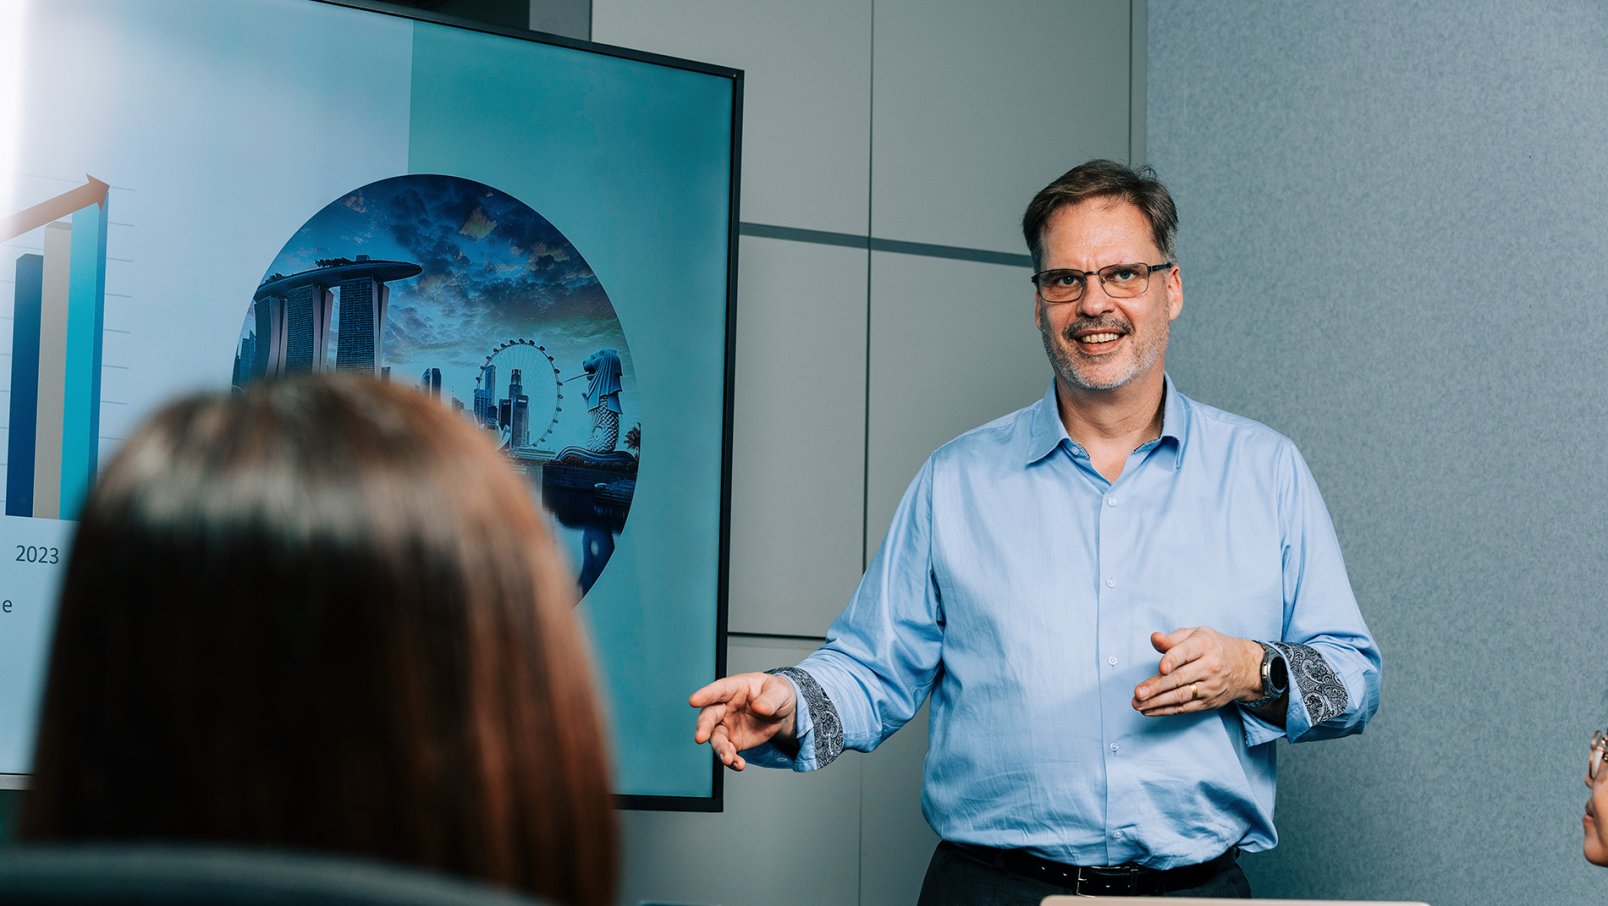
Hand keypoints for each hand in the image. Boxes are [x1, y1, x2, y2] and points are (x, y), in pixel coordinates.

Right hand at [690, 672, 798, 770]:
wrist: (782, 712)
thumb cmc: (776, 694)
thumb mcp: (780, 692)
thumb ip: (770, 700)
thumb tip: (760, 708)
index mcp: (734, 688)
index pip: (718, 690)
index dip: (705, 695)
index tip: (693, 701)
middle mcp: (725, 707)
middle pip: (709, 716)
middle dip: (704, 727)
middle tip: (700, 737)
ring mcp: (727, 726)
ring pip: (716, 738)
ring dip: (720, 749)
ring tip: (728, 759)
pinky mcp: (734, 741)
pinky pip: (728, 752)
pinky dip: (732, 760)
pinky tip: (738, 765)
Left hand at [1131, 627, 1262, 715]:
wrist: (1244, 667)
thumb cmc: (1212, 647)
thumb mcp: (1196, 634)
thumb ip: (1172, 638)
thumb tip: (1154, 638)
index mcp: (1204, 645)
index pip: (1186, 653)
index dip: (1172, 659)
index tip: (1161, 668)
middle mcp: (1209, 667)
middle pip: (1180, 678)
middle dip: (1157, 687)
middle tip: (1138, 693)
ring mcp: (1210, 687)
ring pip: (1181, 696)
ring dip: (1157, 702)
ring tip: (1138, 704)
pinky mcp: (1208, 702)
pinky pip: (1185, 708)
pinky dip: (1165, 710)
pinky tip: (1149, 710)